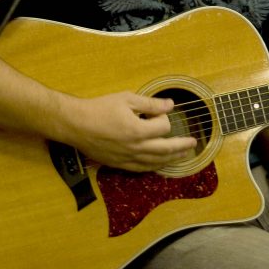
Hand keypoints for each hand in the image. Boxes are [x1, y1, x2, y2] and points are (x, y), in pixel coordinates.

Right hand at [61, 92, 197, 171]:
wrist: (75, 124)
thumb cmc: (99, 109)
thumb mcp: (126, 99)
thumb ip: (150, 103)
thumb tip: (170, 105)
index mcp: (138, 130)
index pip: (163, 127)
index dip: (164, 118)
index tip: (158, 111)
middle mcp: (135, 147)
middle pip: (165, 149)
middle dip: (181, 146)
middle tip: (193, 144)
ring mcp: (127, 158)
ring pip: (155, 162)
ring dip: (172, 159)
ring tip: (183, 156)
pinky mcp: (119, 164)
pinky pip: (141, 169)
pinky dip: (154, 167)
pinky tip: (160, 164)